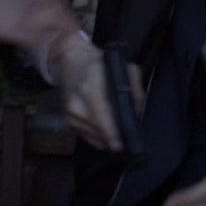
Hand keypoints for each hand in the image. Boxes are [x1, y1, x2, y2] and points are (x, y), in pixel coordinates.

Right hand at [45, 32, 139, 155]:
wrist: (70, 61)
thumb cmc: (98, 64)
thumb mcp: (122, 67)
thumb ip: (134, 89)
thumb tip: (138, 112)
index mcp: (89, 87)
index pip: (101, 115)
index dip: (111, 131)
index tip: (122, 143)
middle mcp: (76, 103)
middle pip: (97, 130)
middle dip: (114, 136)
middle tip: (127, 136)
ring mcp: (70, 114)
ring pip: (93, 137)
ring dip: (107, 138)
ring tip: (117, 130)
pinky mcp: (68, 121)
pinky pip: (86, 137)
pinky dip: (98, 137)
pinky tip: (105, 129)